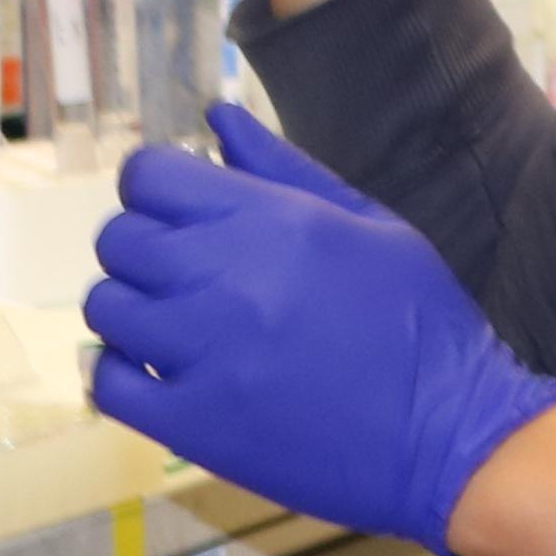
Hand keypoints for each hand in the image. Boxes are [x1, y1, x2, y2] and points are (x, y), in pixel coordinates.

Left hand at [84, 105, 555, 554]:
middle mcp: (223, 279)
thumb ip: (287, 170)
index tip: (183, 210)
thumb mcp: (375, 226)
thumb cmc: (422, 322)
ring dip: (136, 309)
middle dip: (145, 246)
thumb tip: (216, 119)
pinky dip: (121, 372)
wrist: (448, 435)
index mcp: (272, 222)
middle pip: (118, 239)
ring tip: (184, 325)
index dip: (155, 186)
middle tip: (193, 274)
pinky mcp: (188, 423)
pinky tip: (164, 370)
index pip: (148, 176)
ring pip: (107, 308)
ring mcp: (199, 355)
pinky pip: (106, 383)